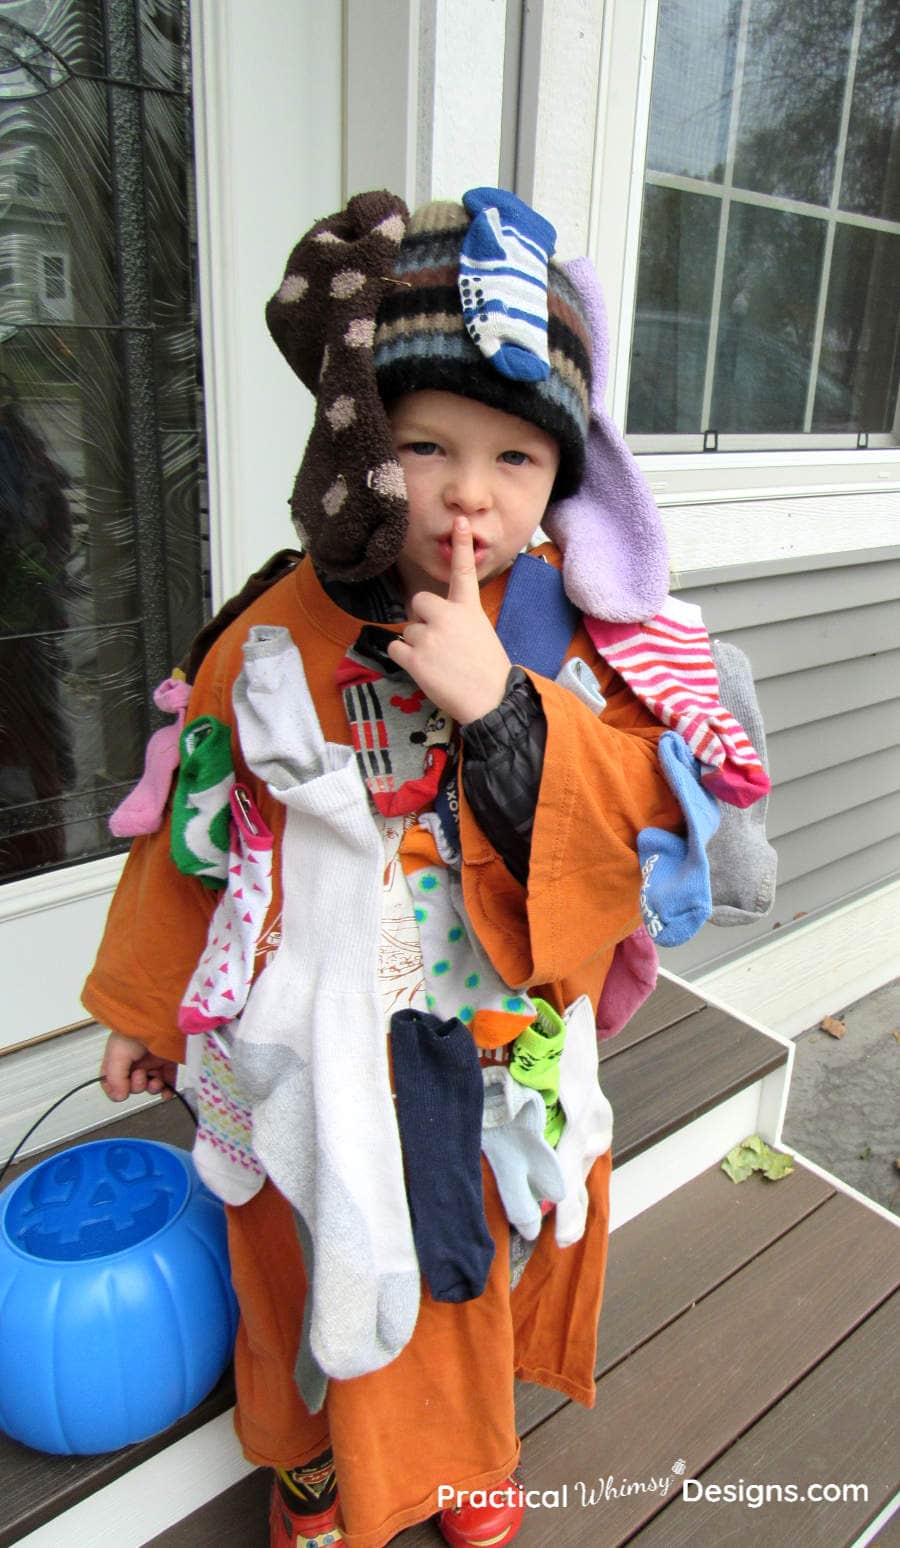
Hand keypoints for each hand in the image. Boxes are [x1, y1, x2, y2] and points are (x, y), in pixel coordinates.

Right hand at [100, 1031, 177, 1102]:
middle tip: (141, 1074)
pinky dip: (168, 1089)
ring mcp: (152, 1061)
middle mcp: (134, 1060)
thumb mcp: (118, 1053)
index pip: (110, 1079)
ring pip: (150, 1085)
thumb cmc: (136, 1027)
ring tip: (156, 1081)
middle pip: (132, 1085)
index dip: (115, 1089)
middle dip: (137, 1085)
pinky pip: (168, 1081)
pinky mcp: (168, 1061)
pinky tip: (167, 1092)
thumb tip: (120, 1096)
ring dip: (152, 1088)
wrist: (162, 1016)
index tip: (121, 1091)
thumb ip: (115, 1077)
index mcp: (117, 1057)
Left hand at [387, 518, 511, 722]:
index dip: (462, 545)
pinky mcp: (415, 658)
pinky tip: (424, 669)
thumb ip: (461, 622)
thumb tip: (442, 625)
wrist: (491, 700)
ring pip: (409, 630)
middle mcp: (447, 616)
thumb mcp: (482, 636)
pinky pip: (396, 648)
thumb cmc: (490, 672)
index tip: (460, 521)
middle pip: (419, 602)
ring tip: (439, 663)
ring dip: (418, 645)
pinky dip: (405, 659)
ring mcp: (429, 636)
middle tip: (439, 641)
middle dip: (423, 619)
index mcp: (468, 610)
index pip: (464, 571)